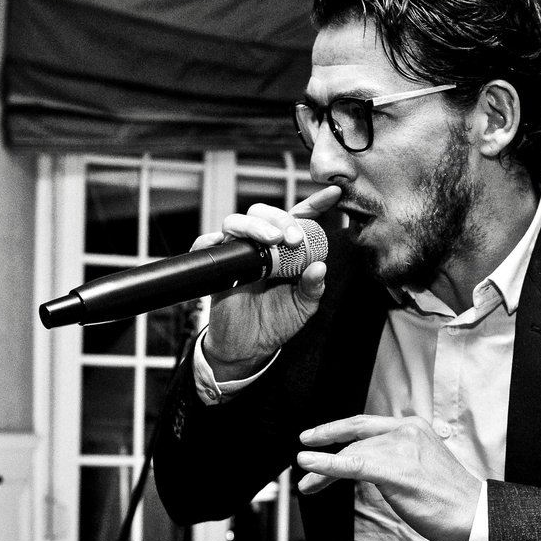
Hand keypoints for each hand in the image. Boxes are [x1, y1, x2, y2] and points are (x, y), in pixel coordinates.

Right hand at [196, 185, 342, 381]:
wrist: (250, 347)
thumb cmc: (277, 321)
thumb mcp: (303, 306)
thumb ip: (313, 287)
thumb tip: (320, 268)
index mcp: (286, 250)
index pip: (298, 219)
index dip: (315, 204)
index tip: (334, 194)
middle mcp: (261, 246)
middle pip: (264, 213)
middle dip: (281, 219)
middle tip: (294, 238)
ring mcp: (237, 254)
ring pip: (237, 222)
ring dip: (256, 226)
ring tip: (272, 240)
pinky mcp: (218, 266)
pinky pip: (207, 244)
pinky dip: (212, 240)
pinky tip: (224, 243)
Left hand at [297, 415, 481, 540]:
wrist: (474, 515)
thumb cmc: (448, 499)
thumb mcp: (420, 466)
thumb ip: (395, 457)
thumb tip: (363, 464)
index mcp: (414, 428)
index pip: (365, 425)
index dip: (336, 429)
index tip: (313, 436)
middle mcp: (406, 431)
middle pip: (355, 441)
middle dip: (326, 454)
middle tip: (304, 466)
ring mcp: (401, 449)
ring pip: (351, 454)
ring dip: (323, 470)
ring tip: (307, 485)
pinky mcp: (394, 470)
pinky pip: (352, 465)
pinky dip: (326, 465)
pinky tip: (308, 464)